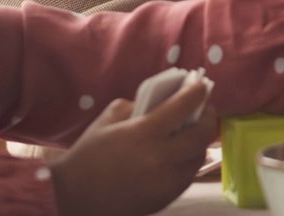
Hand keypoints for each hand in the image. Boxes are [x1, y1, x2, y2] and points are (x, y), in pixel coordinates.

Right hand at [48, 80, 218, 215]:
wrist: (74, 196)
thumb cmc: (89, 153)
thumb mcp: (109, 118)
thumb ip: (138, 105)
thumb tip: (163, 101)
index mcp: (144, 134)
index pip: (183, 106)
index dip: (197, 92)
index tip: (200, 84)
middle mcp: (161, 159)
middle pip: (202, 135)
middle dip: (208, 118)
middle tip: (204, 109)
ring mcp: (166, 182)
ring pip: (198, 158)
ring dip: (200, 142)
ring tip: (193, 132)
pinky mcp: (166, 199)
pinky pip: (188, 176)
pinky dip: (188, 162)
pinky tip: (180, 154)